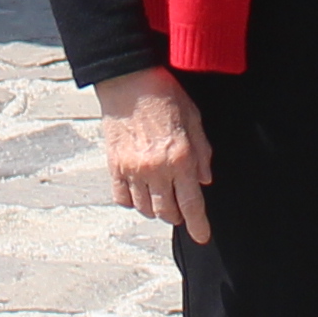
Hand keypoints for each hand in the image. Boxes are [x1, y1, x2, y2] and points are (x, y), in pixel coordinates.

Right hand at [95, 70, 213, 241]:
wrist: (128, 80)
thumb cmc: (164, 94)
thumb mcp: (194, 119)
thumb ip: (202, 152)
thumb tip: (204, 180)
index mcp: (179, 158)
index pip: (191, 203)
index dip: (198, 225)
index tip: (202, 236)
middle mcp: (155, 169)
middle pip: (167, 212)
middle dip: (177, 215)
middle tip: (180, 206)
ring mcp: (132, 170)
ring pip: (145, 209)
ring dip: (156, 209)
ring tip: (160, 196)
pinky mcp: (114, 166)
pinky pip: (122, 198)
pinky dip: (132, 201)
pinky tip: (139, 190)